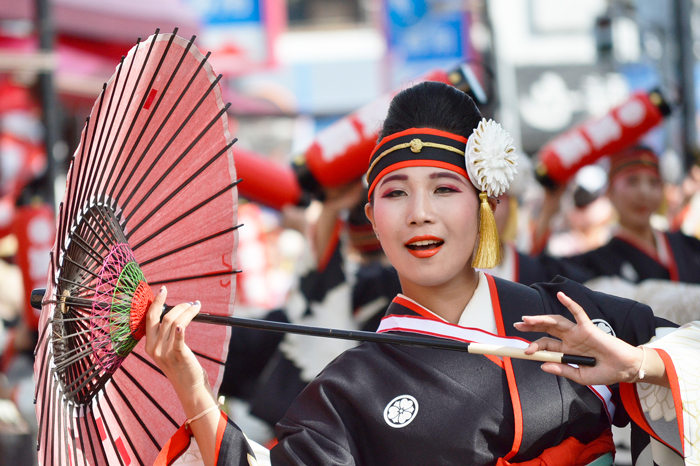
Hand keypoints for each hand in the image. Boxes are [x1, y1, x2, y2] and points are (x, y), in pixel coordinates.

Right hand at [145, 287, 213, 404]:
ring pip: (174, 323)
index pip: (149, 318)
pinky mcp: (178, 356)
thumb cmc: (181, 365)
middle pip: (162, 318)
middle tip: (189, 301)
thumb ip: (165, 335)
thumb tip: (173, 312)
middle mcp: (154, 348)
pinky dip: (181, 328)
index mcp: (149, 345)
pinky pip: (178, 339)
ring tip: (197, 308)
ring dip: (188, 312)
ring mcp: (165, 353)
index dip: (156, 302)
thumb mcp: (167, 350)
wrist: (189, 386)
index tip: (163, 290)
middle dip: (175, 305)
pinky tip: (186, 320)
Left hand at [514, 292, 650, 385]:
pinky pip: (578, 313)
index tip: (524, 352)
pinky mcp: (588, 327)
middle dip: (531, 326)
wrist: (625, 369)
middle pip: (547, 330)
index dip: (534, 347)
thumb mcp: (580, 376)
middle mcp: (570, 339)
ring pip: (556, 322)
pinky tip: (561, 295)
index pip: (546, 346)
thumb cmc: (605, 373)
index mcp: (567, 351)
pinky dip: (570, 303)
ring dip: (541, 319)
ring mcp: (578, 332)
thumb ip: (562, 370)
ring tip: (527, 319)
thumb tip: (542, 365)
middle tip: (517, 325)